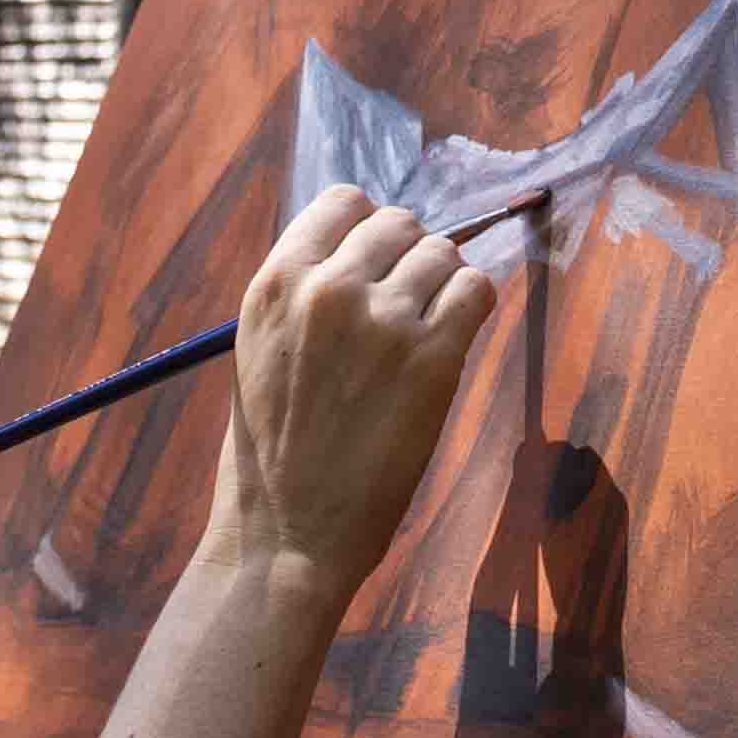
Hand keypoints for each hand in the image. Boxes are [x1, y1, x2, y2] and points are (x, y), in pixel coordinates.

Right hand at [207, 185, 499, 608]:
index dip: (368, 229)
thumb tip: (367, 252)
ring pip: (443, 254)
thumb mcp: (261, 348)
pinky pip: (476, 291)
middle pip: (399, 223)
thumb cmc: (271, 451)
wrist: (287, 534)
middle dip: (409, 255)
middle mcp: (329, 288)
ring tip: (429, 327)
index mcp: (277, 282)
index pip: (344, 203)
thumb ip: (305, 294)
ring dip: (443, 283)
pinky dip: (474, 303)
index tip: (377, 261)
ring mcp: (384, 321)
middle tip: (408, 301)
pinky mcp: (432, 359)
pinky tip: (458, 332)